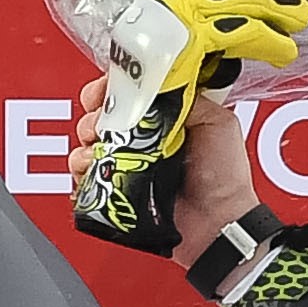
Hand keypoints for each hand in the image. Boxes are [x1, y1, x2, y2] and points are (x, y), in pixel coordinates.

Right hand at [72, 64, 263, 266]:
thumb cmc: (225, 177)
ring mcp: (128, 164)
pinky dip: (82, 169)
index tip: (106, 90)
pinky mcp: (116, 189)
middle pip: (103, 114)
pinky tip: (93, 168)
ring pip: (89, 142)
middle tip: (99, 121)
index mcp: (167, 118)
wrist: (218, 223)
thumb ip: (188, 97)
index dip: (113, 87)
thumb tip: (157, 83)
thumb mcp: (217, 122)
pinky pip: (85, 175)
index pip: (131, 92)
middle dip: (95, 113)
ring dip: (87, 140)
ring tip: (99, 147)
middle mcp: (144, 139)